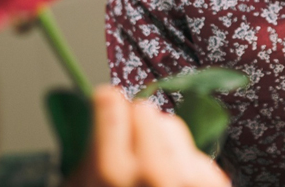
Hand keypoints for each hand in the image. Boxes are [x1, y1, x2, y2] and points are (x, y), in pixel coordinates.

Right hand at [65, 85, 230, 186]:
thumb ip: (86, 159)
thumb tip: (94, 114)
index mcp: (108, 172)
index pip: (111, 104)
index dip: (108, 107)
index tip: (108, 108)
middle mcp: (151, 172)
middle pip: (146, 112)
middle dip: (137, 127)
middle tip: (130, 149)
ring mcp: (185, 181)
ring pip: (175, 129)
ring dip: (163, 144)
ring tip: (152, 173)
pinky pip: (198, 158)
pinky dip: (187, 169)